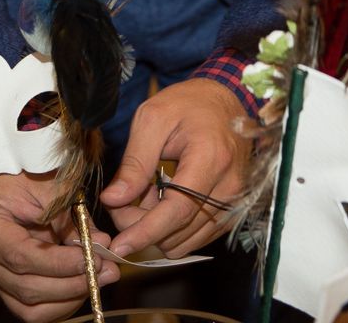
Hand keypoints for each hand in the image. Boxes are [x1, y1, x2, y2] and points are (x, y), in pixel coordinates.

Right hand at [0, 171, 121, 320]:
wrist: (7, 176)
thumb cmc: (26, 173)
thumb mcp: (50, 186)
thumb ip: (73, 218)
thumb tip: (101, 245)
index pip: (21, 256)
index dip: (59, 263)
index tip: (92, 258)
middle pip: (26, 287)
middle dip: (71, 283)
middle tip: (106, 270)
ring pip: (28, 307)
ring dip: (69, 298)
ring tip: (100, 278)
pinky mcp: (2, 285)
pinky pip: (30, 308)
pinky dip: (60, 303)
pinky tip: (82, 285)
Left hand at [100, 78, 249, 258]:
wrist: (224, 101)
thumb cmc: (188, 103)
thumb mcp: (153, 118)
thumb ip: (134, 162)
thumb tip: (113, 200)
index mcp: (211, 156)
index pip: (178, 209)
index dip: (145, 232)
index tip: (119, 246)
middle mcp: (229, 185)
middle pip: (178, 230)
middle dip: (142, 224)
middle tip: (122, 199)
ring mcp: (234, 201)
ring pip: (185, 241)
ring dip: (158, 227)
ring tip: (149, 192)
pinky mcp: (232, 211)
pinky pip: (196, 237)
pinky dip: (174, 227)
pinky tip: (165, 199)